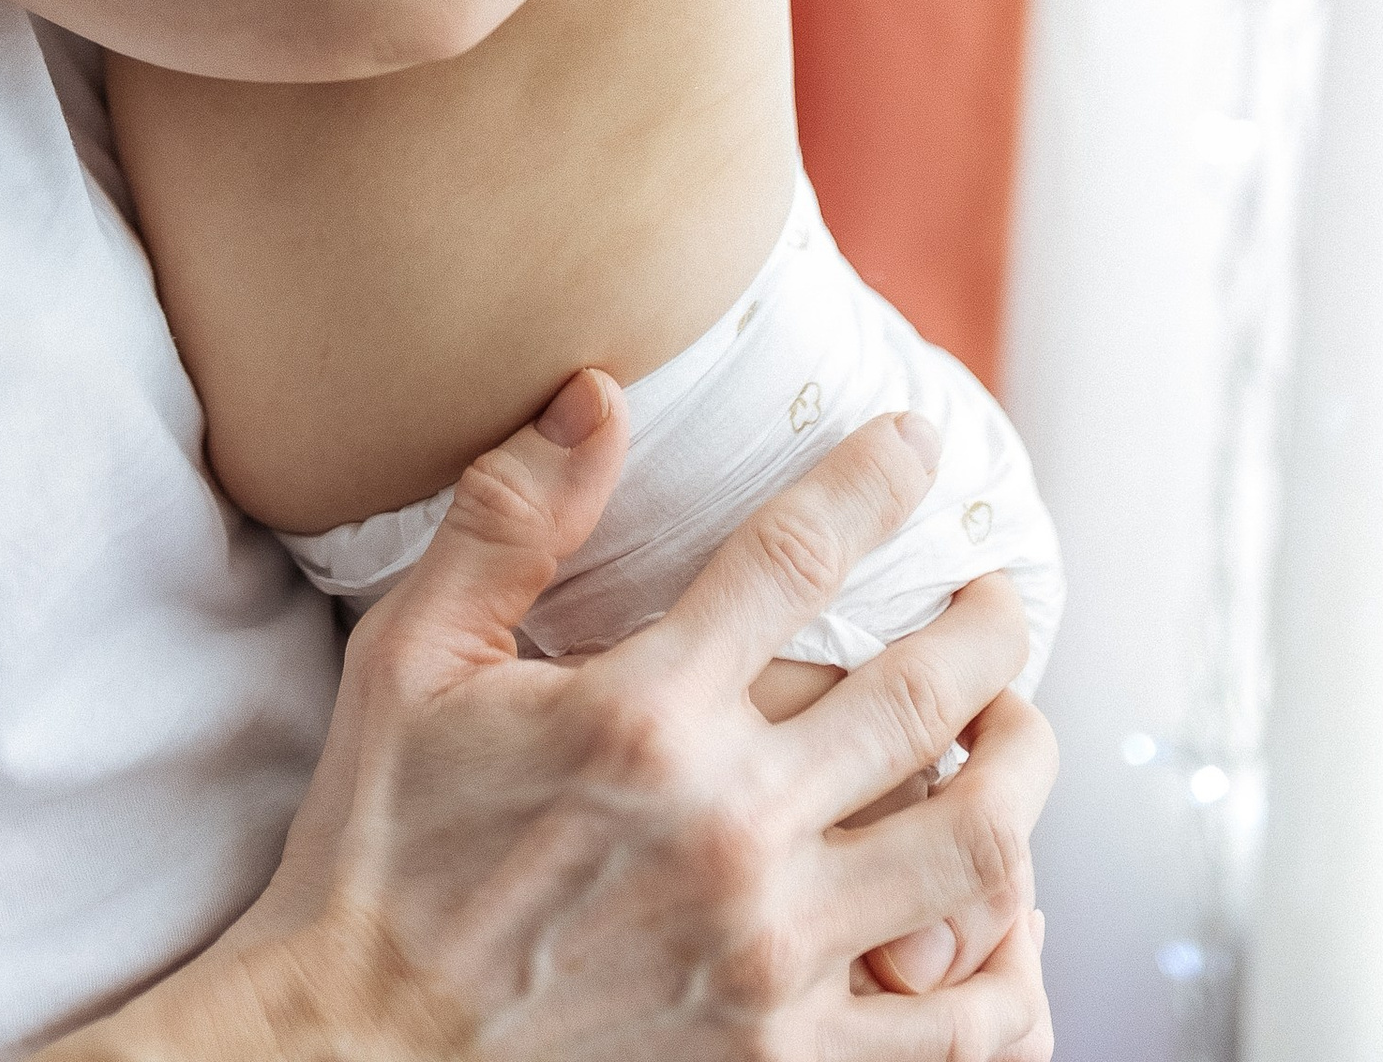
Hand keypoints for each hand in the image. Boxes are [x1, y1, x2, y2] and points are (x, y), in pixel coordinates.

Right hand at [70, 386, 1053, 1057]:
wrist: (360, 1050)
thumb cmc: (382, 844)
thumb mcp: (411, 660)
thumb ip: (509, 519)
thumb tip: (597, 389)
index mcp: (640, 715)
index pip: (797, 558)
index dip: (873, 482)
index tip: (917, 444)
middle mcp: (725, 829)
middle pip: (923, 696)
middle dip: (986, 624)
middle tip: (997, 592)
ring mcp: (769, 956)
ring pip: (972, 847)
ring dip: (1022, 772)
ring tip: (1019, 731)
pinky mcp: (784, 1059)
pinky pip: (955, 1021)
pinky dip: (1006, 959)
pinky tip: (1004, 905)